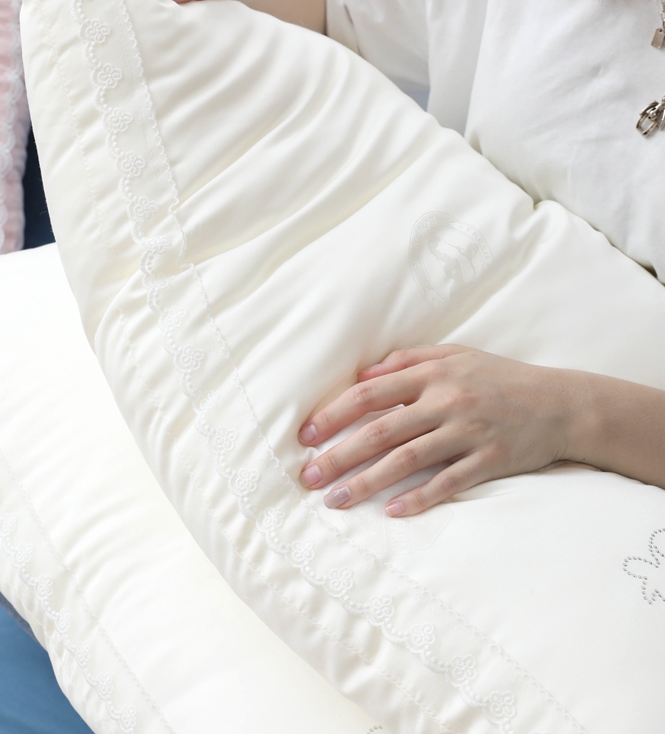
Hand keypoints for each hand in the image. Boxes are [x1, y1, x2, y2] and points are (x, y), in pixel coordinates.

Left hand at [298, 345, 579, 516]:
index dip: (334, 414)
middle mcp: (446, 401)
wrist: (561, 403)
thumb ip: (407, 361)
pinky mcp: (489, 460)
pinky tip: (391, 512)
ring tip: (336, 500)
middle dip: (339, 454)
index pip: (370, 394)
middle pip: (381, 431)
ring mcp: (468, 432)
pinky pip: (448, 482)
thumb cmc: (499, 377)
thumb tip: (362, 375)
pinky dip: (418, 498)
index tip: (306, 435)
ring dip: (367, 482)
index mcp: (432, 375)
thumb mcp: (455, 356)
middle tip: (308, 476)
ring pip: (407, 460)